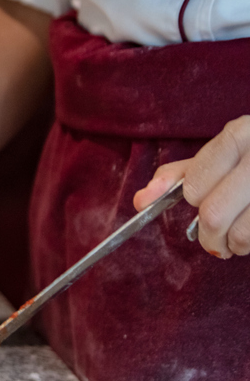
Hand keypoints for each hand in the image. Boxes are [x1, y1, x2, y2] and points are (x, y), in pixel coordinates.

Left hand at [133, 115, 249, 257]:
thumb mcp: (225, 151)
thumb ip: (182, 174)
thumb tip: (141, 200)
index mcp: (241, 134)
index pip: (193, 187)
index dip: (194, 201)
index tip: (201, 203)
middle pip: (213, 215)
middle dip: (210, 236)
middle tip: (216, 240)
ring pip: (242, 235)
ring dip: (236, 246)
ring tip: (239, 240)